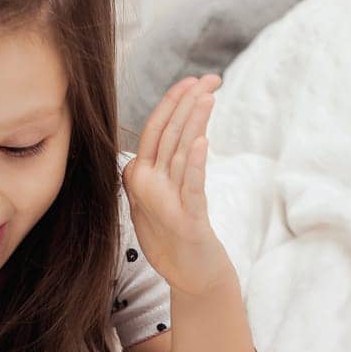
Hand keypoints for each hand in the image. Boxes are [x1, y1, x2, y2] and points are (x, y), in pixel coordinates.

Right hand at [123, 73, 235, 295]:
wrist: (189, 273)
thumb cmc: (174, 234)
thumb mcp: (155, 196)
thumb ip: (153, 168)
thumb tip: (155, 140)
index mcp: (140, 175)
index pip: (155, 128)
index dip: (173, 102)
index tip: (193, 80)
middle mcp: (148, 184)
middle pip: (168, 135)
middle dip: (188, 103)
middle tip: (210, 79)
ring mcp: (165, 201)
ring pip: (180, 153)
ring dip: (194, 123)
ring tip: (208, 97)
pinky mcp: (186, 219)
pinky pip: (191, 186)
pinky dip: (197, 163)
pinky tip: (204, 141)